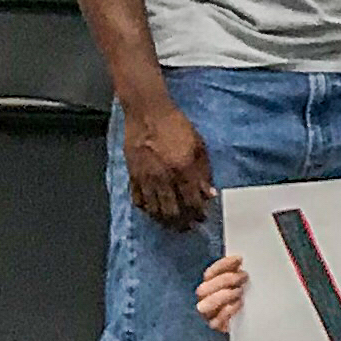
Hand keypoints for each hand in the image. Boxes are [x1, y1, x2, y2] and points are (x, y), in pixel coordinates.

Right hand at [124, 97, 214, 229]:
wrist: (148, 113)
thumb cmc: (177, 127)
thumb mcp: (199, 147)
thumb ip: (204, 172)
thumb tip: (209, 194)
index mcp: (183, 170)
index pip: (192, 202)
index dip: (198, 214)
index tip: (202, 218)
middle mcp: (163, 178)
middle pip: (172, 211)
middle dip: (181, 223)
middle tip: (187, 227)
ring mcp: (145, 178)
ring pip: (154, 209)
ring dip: (164, 219)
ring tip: (171, 223)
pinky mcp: (132, 175)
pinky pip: (138, 199)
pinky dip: (146, 208)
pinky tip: (153, 210)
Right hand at [196, 253, 247, 332]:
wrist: (260, 322)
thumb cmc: (252, 300)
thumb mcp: (247, 284)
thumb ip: (241, 273)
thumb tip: (242, 260)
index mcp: (212, 286)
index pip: (210, 274)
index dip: (222, 265)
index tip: (239, 259)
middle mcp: (206, 301)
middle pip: (203, 289)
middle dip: (224, 280)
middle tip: (243, 277)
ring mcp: (209, 316)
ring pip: (204, 305)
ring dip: (223, 295)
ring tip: (239, 292)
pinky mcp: (218, 328)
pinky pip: (215, 322)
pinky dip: (227, 311)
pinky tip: (238, 304)